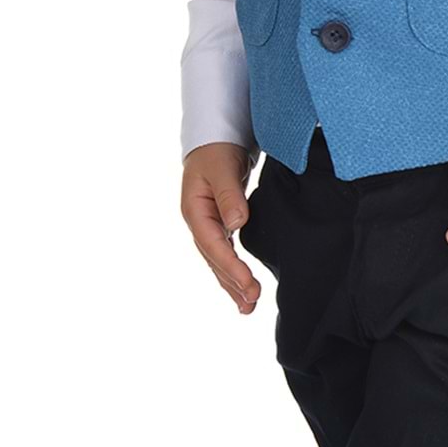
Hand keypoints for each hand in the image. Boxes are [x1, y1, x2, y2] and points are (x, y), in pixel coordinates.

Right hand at [182, 139, 260, 312]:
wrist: (215, 139)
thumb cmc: (216, 150)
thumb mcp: (221, 168)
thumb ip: (229, 195)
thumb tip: (236, 222)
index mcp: (194, 211)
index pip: (213, 245)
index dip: (230, 267)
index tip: (249, 285)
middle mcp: (199, 222)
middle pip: (214, 259)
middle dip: (232, 283)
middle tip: (252, 302)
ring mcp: (208, 226)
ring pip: (219, 261)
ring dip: (232, 284)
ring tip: (248, 307)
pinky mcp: (220, 225)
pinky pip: (225, 254)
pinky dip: (234, 271)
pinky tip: (244, 288)